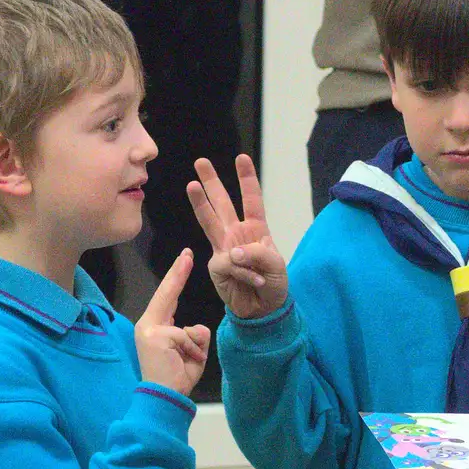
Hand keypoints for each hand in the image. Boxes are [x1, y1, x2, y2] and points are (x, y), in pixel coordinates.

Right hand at [134, 249, 211, 396]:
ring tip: (185, 363)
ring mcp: (150, 329)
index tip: (185, 259)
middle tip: (188, 253)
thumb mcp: (193, 353)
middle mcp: (148, 324)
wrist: (163, 398)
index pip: (168, 298)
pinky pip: (189, 337)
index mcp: (155, 327)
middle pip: (168, 294)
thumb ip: (197, 336)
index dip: (177, 278)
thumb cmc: (176, 378)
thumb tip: (199, 327)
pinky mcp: (157, 336)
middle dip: (179, 273)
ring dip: (196, 349)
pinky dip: (194, 352)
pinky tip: (183, 363)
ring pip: (190, 328)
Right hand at [186, 154, 288, 319]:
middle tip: (200, 161)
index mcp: (256, 229)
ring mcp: (224, 248)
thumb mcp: (276, 266)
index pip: (251, 200)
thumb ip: (257, 254)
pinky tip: (252, 280)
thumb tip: (232, 252)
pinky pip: (227, 262)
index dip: (247, 180)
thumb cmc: (273, 284)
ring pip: (209, 220)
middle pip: (223, 203)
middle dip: (212, 182)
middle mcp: (237, 234)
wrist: (263, 310)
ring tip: (191, 184)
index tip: (241, 158)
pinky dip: (243, 271)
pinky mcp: (216, 265)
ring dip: (201, 202)